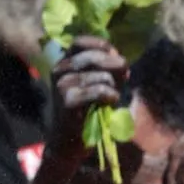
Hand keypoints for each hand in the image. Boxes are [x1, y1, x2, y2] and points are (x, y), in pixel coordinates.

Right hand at [48, 36, 127, 166]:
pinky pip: (99, 91)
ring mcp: (62, 85)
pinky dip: (110, 96)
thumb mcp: (94, 84)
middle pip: (95, 57)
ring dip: (113, 87)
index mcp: (62, 63)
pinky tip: (111, 102)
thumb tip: (122, 62)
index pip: (80, 42)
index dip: (101, 45)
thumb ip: (106, 70)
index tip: (115, 55)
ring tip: (111, 97)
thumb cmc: (84, 111)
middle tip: (124, 78)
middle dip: (116, 66)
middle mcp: (59, 71)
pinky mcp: (68, 101)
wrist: (67, 141)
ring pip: (101, 76)